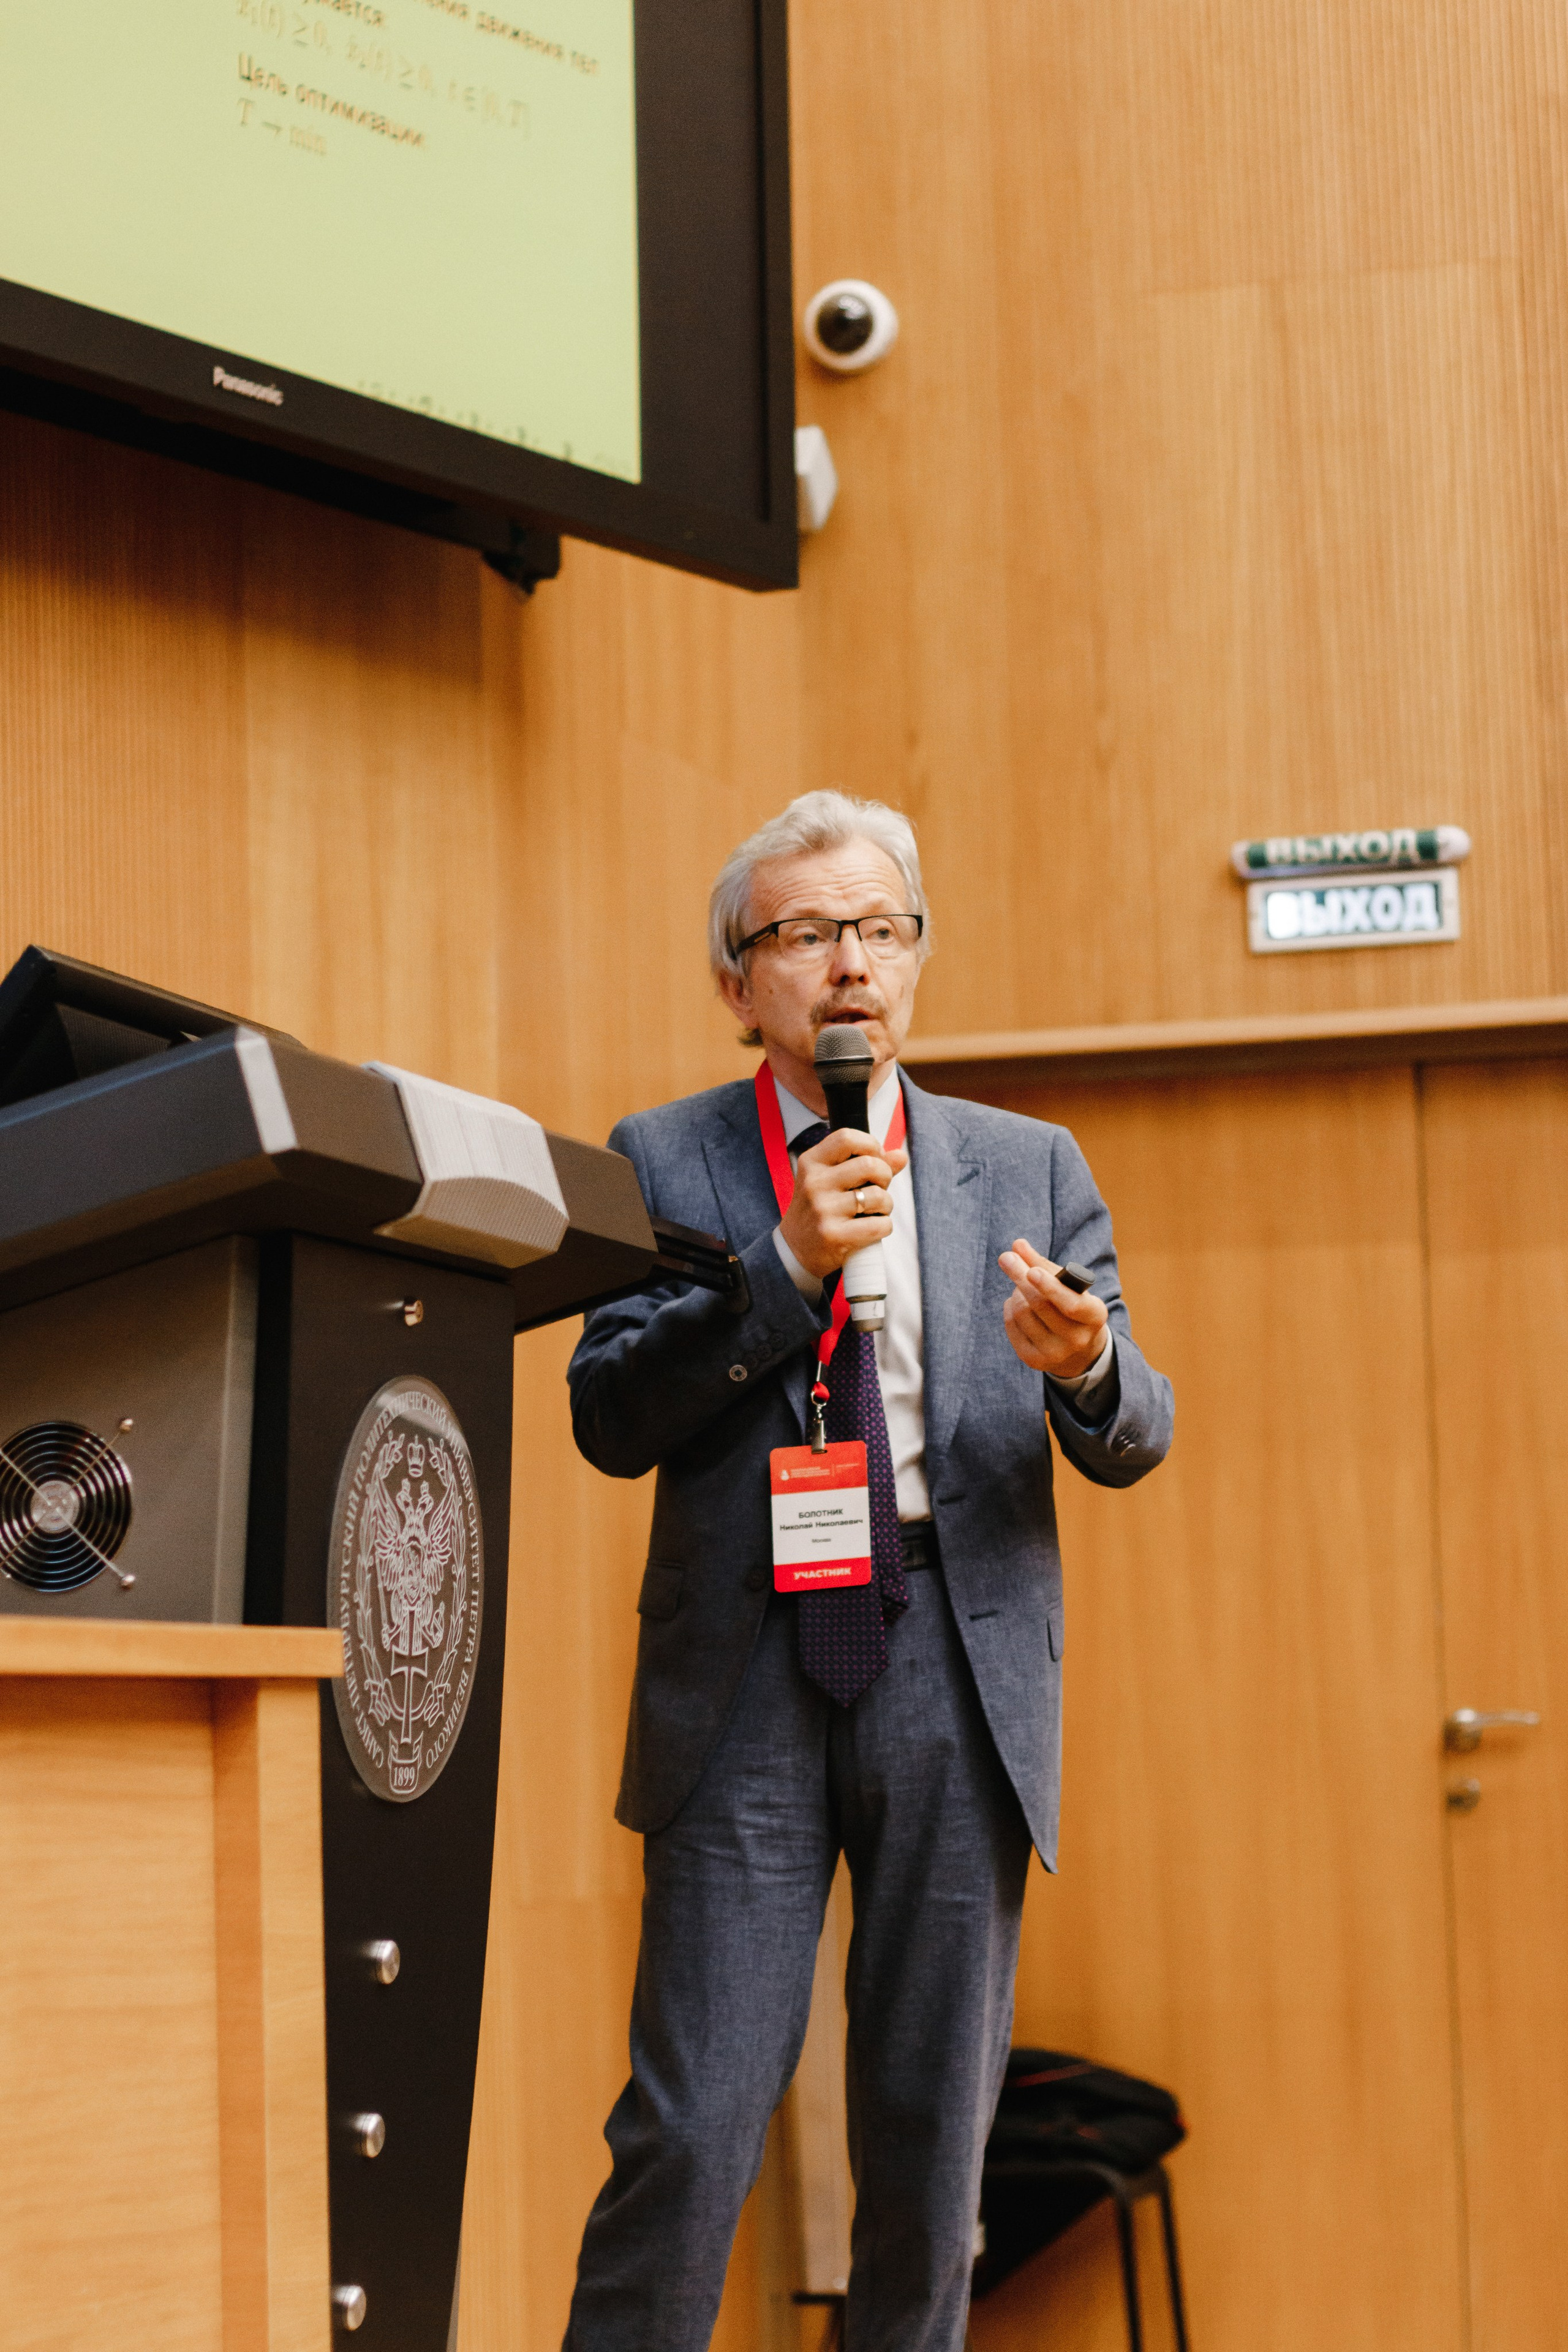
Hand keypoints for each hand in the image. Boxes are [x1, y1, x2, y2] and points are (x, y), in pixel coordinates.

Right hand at [781, 1129, 908, 1279]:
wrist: (795, 1250)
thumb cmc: (820, 1210)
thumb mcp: (832, 1180)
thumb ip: (866, 1164)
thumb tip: (901, 1156)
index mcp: (812, 1163)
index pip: (847, 1137)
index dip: (871, 1145)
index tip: (874, 1159)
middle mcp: (814, 1183)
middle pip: (869, 1164)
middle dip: (885, 1176)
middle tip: (878, 1188)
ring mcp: (823, 1210)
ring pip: (878, 1196)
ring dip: (886, 1204)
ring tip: (874, 1211)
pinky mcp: (833, 1236)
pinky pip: (879, 1225)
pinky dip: (884, 1226)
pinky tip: (872, 1228)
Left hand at [999, 1237, 1108, 1378]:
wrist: (1077, 1348)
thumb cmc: (1072, 1304)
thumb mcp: (1068, 1285)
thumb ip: (1043, 1264)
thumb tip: (1017, 1244)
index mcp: (1094, 1317)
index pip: (1072, 1303)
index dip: (1050, 1287)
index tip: (1030, 1270)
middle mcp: (1078, 1340)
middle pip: (1040, 1305)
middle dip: (1020, 1277)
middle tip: (1006, 1258)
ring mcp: (1056, 1354)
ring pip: (1022, 1313)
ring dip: (1016, 1293)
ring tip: (1021, 1287)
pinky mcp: (1034, 1360)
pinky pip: (1012, 1326)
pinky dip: (1009, 1308)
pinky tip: (1016, 1303)